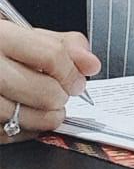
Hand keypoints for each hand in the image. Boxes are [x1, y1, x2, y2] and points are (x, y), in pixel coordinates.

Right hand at [0, 22, 101, 144]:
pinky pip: (10, 134)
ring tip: (48, 106)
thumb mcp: (24, 34)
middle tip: (62, 93)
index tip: (79, 80)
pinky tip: (27, 116)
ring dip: (47, 117)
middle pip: (44, 92)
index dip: (73, 72)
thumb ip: (61, 44)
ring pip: (27, 118)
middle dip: (61, 96)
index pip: (51, 57)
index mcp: (0, 37)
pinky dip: (26, 130)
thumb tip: (91, 64)